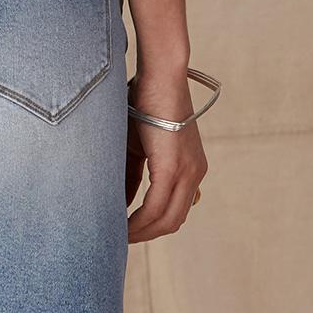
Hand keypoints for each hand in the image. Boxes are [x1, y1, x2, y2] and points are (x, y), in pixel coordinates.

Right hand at [125, 86, 208, 241]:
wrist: (159, 74)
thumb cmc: (144, 101)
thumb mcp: (137, 145)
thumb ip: (133, 174)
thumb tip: (121, 202)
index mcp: (191, 168)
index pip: (174, 210)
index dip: (151, 225)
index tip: (127, 231)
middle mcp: (195, 174)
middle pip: (172, 221)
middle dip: (146, 234)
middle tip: (120, 238)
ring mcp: (187, 172)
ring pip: (166, 219)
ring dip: (141, 231)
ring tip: (117, 234)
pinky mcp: (173, 167)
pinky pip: (155, 206)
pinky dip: (138, 220)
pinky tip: (121, 224)